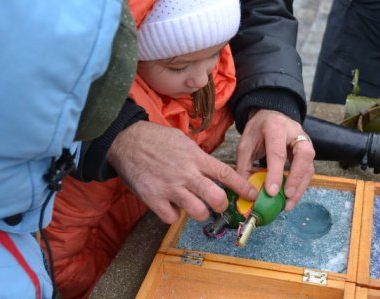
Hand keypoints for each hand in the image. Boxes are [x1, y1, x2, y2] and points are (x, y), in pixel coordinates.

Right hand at [107, 121, 256, 223]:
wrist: (126, 140)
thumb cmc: (156, 139)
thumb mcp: (183, 141)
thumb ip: (198, 157)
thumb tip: (212, 170)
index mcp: (195, 157)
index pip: (225, 174)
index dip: (242, 187)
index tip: (252, 195)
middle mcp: (186, 173)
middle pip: (215, 198)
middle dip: (221, 206)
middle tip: (218, 205)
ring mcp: (170, 188)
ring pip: (197, 212)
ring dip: (199, 213)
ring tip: (193, 205)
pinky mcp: (154, 198)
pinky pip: (172, 218)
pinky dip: (173, 215)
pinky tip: (170, 205)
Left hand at [236, 110, 314, 210]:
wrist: (271, 115)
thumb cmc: (257, 131)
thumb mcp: (245, 144)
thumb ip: (244, 166)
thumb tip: (246, 192)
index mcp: (275, 128)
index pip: (278, 152)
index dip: (275, 173)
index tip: (271, 192)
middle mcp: (295, 133)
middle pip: (303, 156)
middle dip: (296, 179)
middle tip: (286, 197)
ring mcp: (305, 141)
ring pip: (309, 165)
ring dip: (300, 187)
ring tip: (288, 204)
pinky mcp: (308, 152)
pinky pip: (308, 170)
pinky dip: (301, 186)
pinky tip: (291, 198)